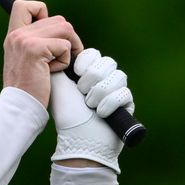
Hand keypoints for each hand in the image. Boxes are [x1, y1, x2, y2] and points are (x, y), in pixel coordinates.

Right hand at [2, 0, 82, 106]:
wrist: (19, 107)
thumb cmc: (28, 88)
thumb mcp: (26, 59)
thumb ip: (36, 41)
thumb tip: (62, 28)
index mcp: (13, 35)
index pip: (24, 6)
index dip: (42, 13)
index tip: (47, 35)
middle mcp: (16, 34)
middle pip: (58, 19)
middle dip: (67, 39)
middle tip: (61, 58)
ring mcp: (24, 40)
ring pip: (65, 28)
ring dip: (68, 49)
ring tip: (55, 65)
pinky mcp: (35, 49)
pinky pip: (65, 46)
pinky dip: (65, 61)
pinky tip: (51, 72)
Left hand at [50, 49, 135, 173]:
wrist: (77, 139)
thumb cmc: (66, 113)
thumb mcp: (57, 85)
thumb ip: (57, 64)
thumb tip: (56, 45)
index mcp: (85, 74)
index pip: (94, 54)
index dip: (86, 61)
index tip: (76, 73)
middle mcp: (102, 80)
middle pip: (108, 62)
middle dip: (92, 77)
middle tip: (81, 92)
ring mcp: (116, 91)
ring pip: (118, 75)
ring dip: (99, 92)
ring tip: (89, 106)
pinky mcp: (127, 104)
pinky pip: (124, 93)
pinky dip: (109, 104)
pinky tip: (100, 114)